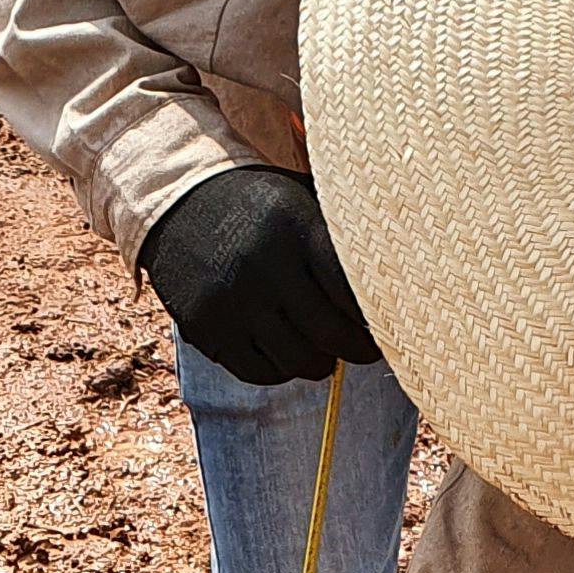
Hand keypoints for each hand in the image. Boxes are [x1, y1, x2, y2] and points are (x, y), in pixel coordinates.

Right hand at [138, 164, 378, 386]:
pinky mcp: (206, 327)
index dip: (375, 319)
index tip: (386, 327)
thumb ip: (339, 238)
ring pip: (298, 361)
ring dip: (320, 364)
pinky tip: (286, 356)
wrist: (176, 200)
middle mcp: (265, 265)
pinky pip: (259, 372)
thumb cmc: (257, 204)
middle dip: (356, 351)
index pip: (353, 293)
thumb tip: (398, 282)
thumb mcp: (299, 200)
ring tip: (324, 355)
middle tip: (363, 351)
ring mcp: (233, 300)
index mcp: (296, 228)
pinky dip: (280, 372)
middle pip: (331, 334)